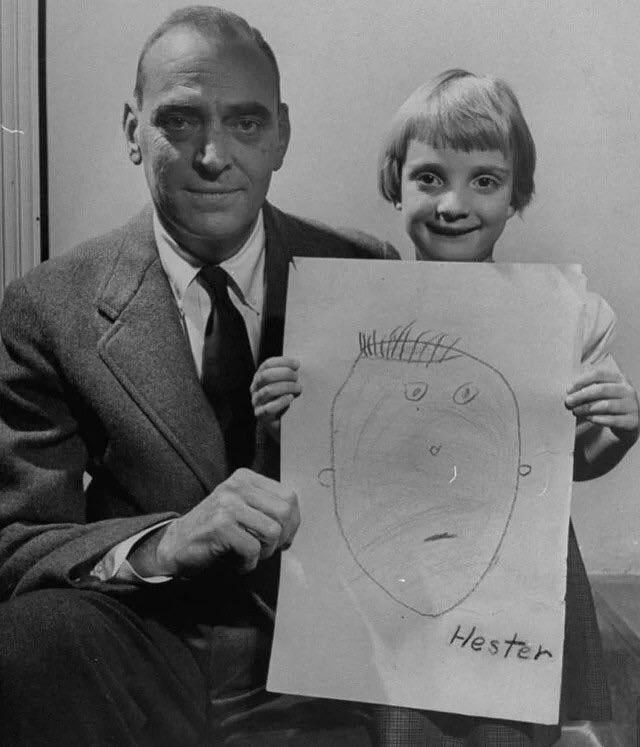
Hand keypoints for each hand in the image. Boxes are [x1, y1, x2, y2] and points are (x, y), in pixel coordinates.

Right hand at [130, 469, 299, 577]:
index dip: (293, 521)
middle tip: (269, 548)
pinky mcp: (220, 526)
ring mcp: (228, 504)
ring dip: (266, 551)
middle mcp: (237, 486)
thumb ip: (266, 507)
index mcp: (246, 478)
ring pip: (273, 531)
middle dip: (283, 537)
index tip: (284, 536)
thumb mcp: (242, 507)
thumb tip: (296, 521)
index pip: (289, 495)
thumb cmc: (215, 529)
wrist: (177, 543)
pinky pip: (253, 548)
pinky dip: (249, 563)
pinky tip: (238, 563)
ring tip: (252, 555)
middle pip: (285, 512)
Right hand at [250, 357, 300, 439]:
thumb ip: (288, 375)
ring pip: (268, 390)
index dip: (282, 362)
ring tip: (298, 388)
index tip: (297, 364)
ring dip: (286, 387)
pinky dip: (281, 401)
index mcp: (260, 377)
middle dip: (284, 374)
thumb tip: (298, 365)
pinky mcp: (261, 416)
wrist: (281, 425)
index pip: (267, 364)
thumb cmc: (285, 400)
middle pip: (266, 376)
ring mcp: (256, 402)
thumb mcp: (285, 385)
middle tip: (297, 377)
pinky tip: (290, 398)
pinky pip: (269, 408)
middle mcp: (255, 389)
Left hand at [565, 367, 639, 441]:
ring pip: (606, 405)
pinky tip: (589, 418)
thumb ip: (588, 390)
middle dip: (581, 395)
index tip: (568, 389)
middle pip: (601, 389)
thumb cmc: (610, 406)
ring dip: (586, 408)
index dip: (581, 381)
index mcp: (619, 379)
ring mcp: (632, 405)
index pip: (599, 374)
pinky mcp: (632, 421)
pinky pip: (612, 420)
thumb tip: (570, 392)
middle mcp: (627, 390)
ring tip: (576, 411)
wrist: (627, 424)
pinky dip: (597, 419)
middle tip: (568, 402)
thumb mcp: (601, 394)